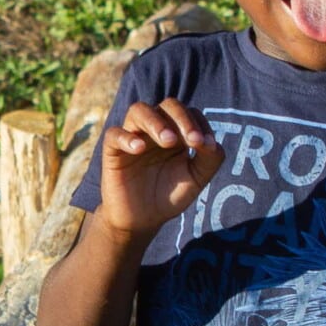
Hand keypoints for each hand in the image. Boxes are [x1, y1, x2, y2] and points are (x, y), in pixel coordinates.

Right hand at [97, 98, 223, 238]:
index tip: (207, 146)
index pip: (190, 113)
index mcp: (177, 131)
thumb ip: (209, 160)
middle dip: (182, 119)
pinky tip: (139, 149)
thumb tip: (212, 143)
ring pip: (139, 110)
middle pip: (168, 105)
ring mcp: (133, 136)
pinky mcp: (113, 151)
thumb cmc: (169, 195)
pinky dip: (126, 137)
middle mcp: (155, 128)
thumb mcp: (195, 179)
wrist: (142, 220)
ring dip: (156, 122)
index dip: (200, 124)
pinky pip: (114, 134)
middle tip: (192, 141)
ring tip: (168, 141)